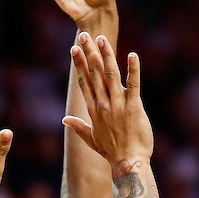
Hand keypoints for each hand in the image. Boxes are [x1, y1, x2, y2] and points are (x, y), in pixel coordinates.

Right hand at [63, 33, 151, 170]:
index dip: (79, 64)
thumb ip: (78, 126)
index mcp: (93, 110)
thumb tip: (64, 119)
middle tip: (84, 35)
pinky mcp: (134, 107)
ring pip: (110, 75)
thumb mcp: (91, 139)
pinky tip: (132, 55)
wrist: (128, 163)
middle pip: (94, 74)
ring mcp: (118, 105)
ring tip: (102, 39)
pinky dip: (133, 69)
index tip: (75, 49)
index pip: (84, 82)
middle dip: (88, 53)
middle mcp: (103, 104)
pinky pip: (133, 85)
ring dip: (106, 55)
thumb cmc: (112, 152)